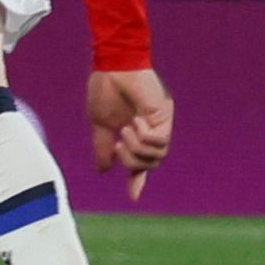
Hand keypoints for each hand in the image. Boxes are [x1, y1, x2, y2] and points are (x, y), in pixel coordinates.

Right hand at [86, 68, 172, 198]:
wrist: (111, 66)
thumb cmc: (106, 89)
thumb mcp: (101, 124)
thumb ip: (103, 147)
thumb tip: (104, 169)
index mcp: (134, 134)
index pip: (141, 162)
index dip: (137, 180)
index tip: (134, 198)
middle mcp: (150, 131)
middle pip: (151, 164)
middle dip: (131, 162)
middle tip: (118, 144)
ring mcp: (158, 123)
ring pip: (157, 155)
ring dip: (136, 149)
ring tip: (125, 131)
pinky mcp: (163, 115)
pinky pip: (159, 141)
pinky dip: (145, 138)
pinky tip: (135, 123)